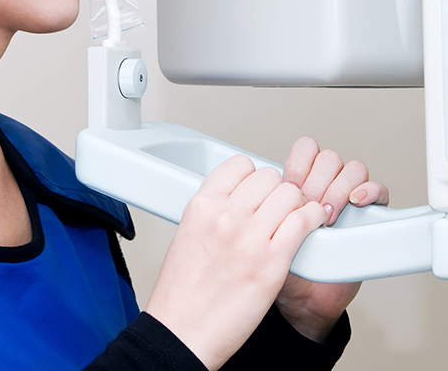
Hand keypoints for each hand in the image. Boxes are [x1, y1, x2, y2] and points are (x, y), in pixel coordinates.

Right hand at [146, 155, 329, 370]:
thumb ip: (214, 210)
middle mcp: (225, 216)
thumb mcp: (188, 233)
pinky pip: (303, 221)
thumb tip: (239, 199)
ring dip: (298, 204)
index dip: (254, 177)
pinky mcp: (272, 263)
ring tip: (297, 217)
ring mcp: (249, 238)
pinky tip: (311, 224)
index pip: (240, 165)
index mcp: (202, 205)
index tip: (259, 191)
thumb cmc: (183, 292)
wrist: (183, 332)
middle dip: (278, 191)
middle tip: (279, 208)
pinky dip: (313, 219)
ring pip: (290, 194)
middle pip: (269, 177)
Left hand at [275, 136, 389, 342]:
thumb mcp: (265, 230)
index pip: (306, 149)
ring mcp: (348, 199)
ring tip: (328, 214)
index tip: (290, 186)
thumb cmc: (280, 262)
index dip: (299, 164)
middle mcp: (325, 185)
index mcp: (300, 181)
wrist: (303, 298)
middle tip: (309, 207)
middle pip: (329, 159)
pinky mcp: (370, 216)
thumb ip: (266, 206)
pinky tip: (356, 201)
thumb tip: (260, 191)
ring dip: (339, 189)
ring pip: (354, 170)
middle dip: (318, 182)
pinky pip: (380, 191)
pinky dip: (370, 191)